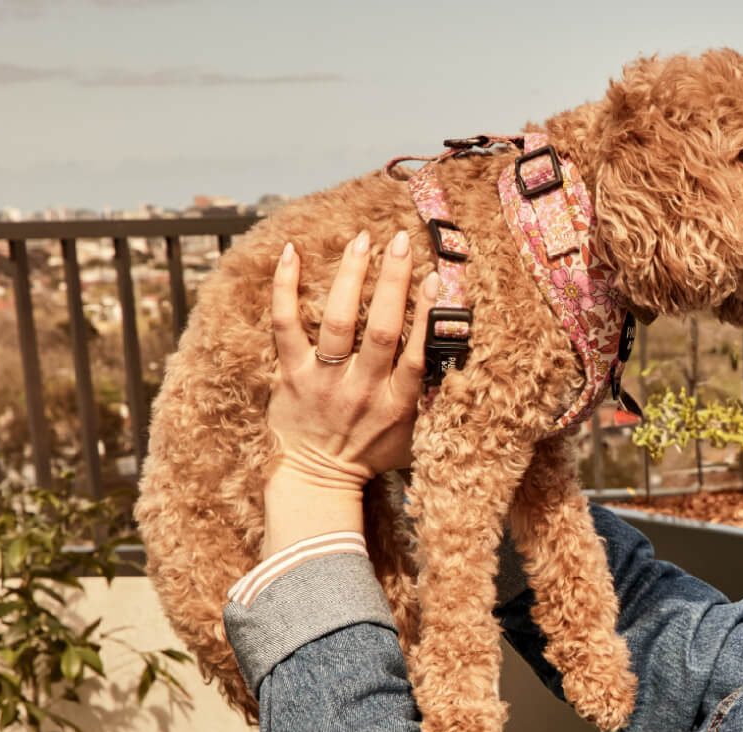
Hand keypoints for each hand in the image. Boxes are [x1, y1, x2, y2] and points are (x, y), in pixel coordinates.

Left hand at [266, 228, 433, 490]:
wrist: (317, 481)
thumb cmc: (368, 456)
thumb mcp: (414, 439)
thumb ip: (431, 403)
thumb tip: (456, 363)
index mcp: (397, 404)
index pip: (416, 354)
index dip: (427, 315)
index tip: (437, 279)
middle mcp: (363, 389)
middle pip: (382, 329)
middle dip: (394, 281)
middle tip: (402, 241)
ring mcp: (325, 380)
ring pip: (339, 321)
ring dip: (352, 276)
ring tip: (363, 240)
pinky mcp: (291, 375)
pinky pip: (286, 325)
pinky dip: (286, 288)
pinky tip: (292, 253)